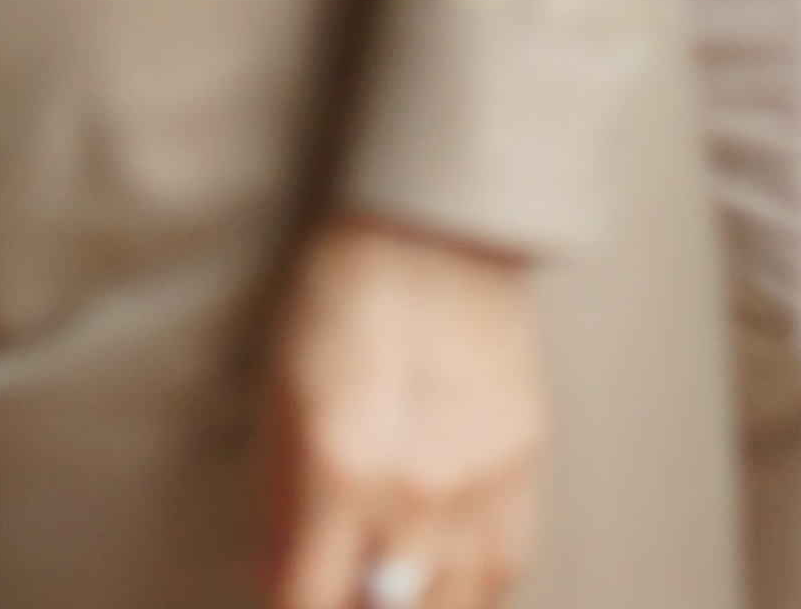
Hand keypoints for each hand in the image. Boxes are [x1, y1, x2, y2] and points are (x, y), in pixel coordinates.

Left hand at [260, 213, 542, 608]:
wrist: (434, 229)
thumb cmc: (339, 297)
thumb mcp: (278, 392)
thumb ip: (275, 500)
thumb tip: (274, 577)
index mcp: (340, 468)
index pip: (308, 600)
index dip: (290, 608)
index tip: (286, 598)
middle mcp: (416, 490)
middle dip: (349, 608)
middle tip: (332, 587)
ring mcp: (482, 483)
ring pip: (450, 607)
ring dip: (409, 608)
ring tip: (383, 591)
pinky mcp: (527, 468)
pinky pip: (502, 569)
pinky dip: (466, 590)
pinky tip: (437, 581)